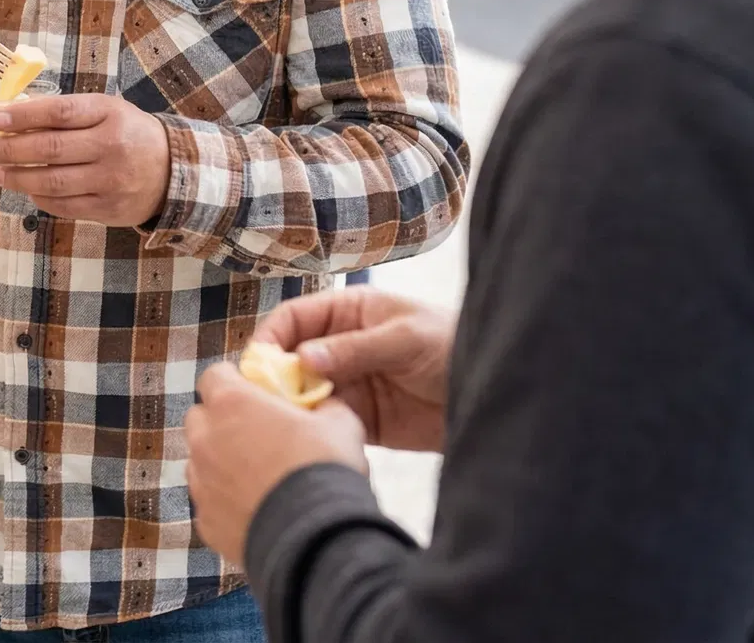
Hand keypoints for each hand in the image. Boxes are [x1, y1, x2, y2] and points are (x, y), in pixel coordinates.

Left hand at [0, 95, 168, 226]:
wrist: (174, 172)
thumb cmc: (128, 134)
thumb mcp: (107, 111)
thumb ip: (67, 113)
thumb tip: (14, 116)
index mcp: (109, 114)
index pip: (59, 113)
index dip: (24, 116)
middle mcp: (111, 146)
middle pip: (50, 149)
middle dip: (10, 149)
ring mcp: (110, 181)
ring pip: (52, 181)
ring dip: (18, 177)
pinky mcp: (109, 209)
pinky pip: (64, 206)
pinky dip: (40, 197)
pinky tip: (28, 189)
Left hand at [185, 363, 368, 564]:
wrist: (317, 540)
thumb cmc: (325, 470)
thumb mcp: (340, 424)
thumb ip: (324, 406)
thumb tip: (323, 405)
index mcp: (232, 404)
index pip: (214, 376)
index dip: (233, 382)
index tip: (254, 393)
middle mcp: (205, 439)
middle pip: (200, 418)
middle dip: (221, 421)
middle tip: (256, 435)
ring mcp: (201, 482)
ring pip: (199, 461)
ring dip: (220, 462)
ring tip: (257, 477)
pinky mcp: (205, 521)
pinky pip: (209, 502)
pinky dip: (225, 502)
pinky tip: (256, 510)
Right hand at [254, 287, 454, 451]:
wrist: (495, 393)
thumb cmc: (453, 346)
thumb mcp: (405, 339)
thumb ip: (355, 348)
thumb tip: (302, 359)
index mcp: (348, 313)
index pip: (295, 318)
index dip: (272, 337)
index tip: (258, 363)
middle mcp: (340, 347)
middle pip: (291, 359)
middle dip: (275, 378)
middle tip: (265, 401)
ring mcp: (349, 384)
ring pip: (303, 395)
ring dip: (291, 408)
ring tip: (286, 424)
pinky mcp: (360, 420)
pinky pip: (326, 424)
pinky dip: (315, 431)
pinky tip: (311, 440)